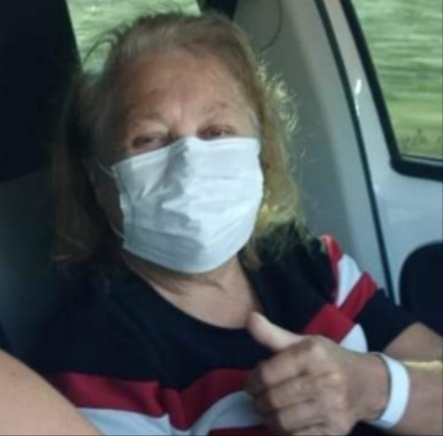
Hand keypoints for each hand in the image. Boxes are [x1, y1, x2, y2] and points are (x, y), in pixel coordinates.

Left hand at [246, 313, 387, 434]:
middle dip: (259, 401)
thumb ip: (272, 334)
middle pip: (274, 399)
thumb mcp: (304, 342)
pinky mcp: (335, 431)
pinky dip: (286, 433)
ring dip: (269, 418)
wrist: (367, 383)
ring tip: (270, 410)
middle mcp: (324, 379)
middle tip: (258, 399)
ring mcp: (332, 407)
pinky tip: (286, 423)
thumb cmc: (328, 359)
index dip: (252, 381)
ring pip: (284, 421)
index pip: (268, 373)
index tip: (251, 384)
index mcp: (312, 354)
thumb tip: (250, 318)